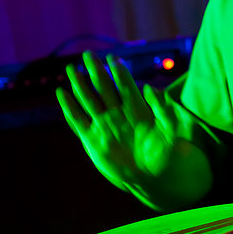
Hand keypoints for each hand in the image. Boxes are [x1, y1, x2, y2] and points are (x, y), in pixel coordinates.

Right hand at [56, 51, 175, 191]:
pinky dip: (69, 108)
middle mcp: (119, 116)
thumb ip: (162, 109)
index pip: (126, 86)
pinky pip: (78, 121)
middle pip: (105, 88)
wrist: (155, 179)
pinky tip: (62, 93)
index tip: (113, 58)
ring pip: (89, 101)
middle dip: (96, 71)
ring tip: (71, 68)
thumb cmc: (166, 155)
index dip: (119, 72)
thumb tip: (150, 87)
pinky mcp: (93, 141)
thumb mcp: (171, 130)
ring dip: (80, 85)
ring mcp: (105, 128)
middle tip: (88, 54)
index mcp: (137, 111)